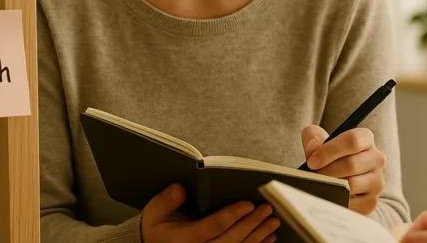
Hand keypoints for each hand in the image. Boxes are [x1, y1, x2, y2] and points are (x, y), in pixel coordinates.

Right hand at [140, 183, 279, 242]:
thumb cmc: (156, 230)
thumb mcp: (154, 213)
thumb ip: (167, 200)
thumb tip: (181, 188)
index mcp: (183, 240)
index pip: (214, 226)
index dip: (232, 215)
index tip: (248, 204)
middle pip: (231, 239)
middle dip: (252, 224)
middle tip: (267, 209)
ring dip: (258, 236)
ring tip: (272, 222)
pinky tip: (267, 239)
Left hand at [301, 125, 385, 214]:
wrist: (336, 179)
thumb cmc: (329, 157)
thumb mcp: (319, 140)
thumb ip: (313, 137)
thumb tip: (313, 149)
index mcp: (366, 139)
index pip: (353, 141)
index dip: (330, 151)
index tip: (312, 161)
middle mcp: (377, 159)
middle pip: (351, 164)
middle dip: (327, 171)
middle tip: (312, 176)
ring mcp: (377, 181)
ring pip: (351, 185)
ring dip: (331, 187)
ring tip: (317, 186)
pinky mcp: (371, 202)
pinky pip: (352, 204)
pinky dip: (337, 201)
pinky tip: (328, 197)